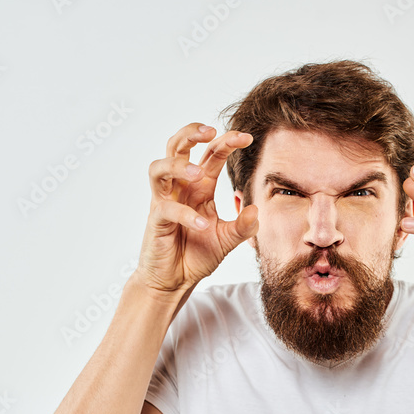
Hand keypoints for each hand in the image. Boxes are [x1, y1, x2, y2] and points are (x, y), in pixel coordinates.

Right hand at [133, 123, 257, 295]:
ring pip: (160, 168)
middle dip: (192, 133)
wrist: (174, 282)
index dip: (226, 142)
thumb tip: (257, 210)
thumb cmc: (196, 256)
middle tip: (212, 130)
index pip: (211, 155)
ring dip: (178, 164)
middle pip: (177, 146)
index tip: (247, 138)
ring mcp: (165, 202)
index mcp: (200, 187)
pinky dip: (185, 213)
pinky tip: (202, 224)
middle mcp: (180, 189)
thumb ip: (243, 227)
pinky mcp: (156, 221)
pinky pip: (166, 209)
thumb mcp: (226, 240)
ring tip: (199, 172)